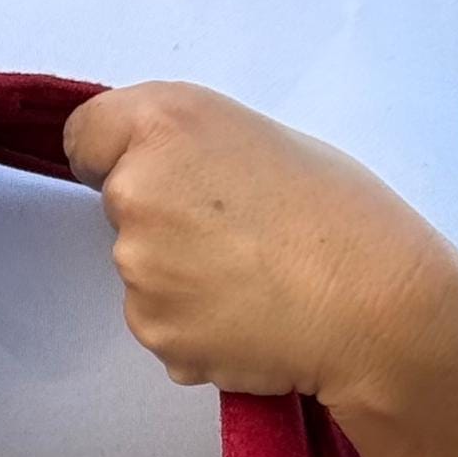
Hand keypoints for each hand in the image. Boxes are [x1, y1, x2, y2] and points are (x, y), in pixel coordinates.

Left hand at [61, 82, 457, 404]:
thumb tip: (174, 184)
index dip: (112, 156)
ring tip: (253, 283)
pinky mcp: (155, 333)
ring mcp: (138, 270)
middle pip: (120, 207)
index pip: (85, 136)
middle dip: (163, 220)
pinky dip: (196, 328)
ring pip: (142, 274)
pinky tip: (251, 321)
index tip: (145, 172)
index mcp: (165, 124)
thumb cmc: (341, 213)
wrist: (372, 306)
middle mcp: (136, 190)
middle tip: (236, 236)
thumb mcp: (261, 140)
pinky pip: (164, 327)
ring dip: (180, 281)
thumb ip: (195, 154)